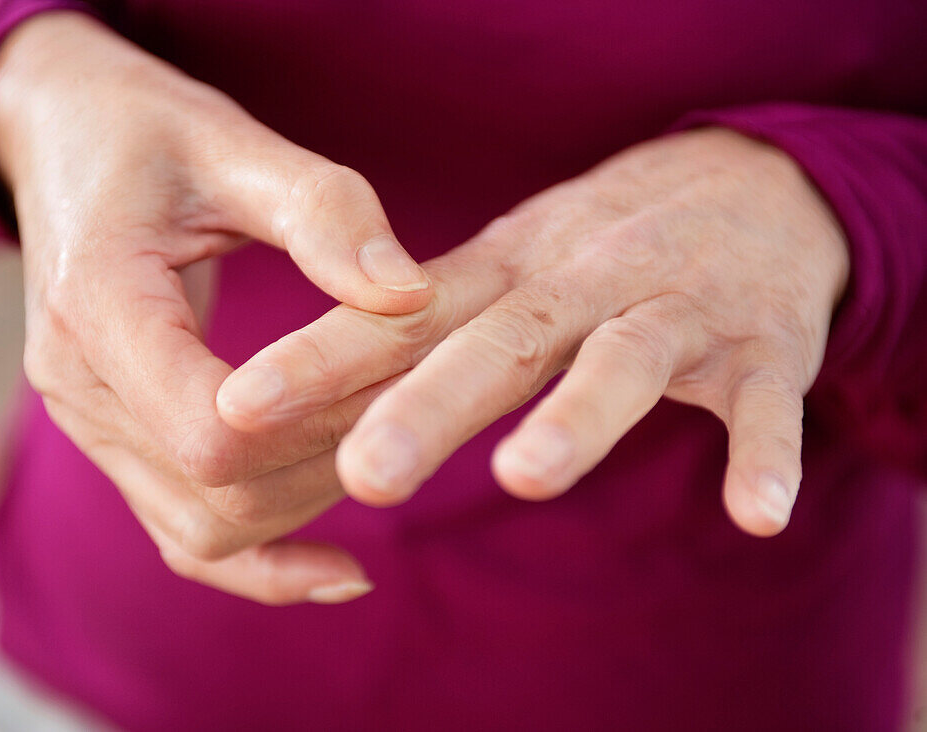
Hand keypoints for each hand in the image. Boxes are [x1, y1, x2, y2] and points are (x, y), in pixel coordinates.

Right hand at [0, 12, 430, 603]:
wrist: (62, 141)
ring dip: (311, 505)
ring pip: (206, 529)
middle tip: (422, 404)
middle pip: (218, 492)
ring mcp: (89, 425)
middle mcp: (78, 386)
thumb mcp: (234, 143)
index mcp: (96, 306)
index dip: (321, 422)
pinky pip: (184, 537)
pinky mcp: (116, 440)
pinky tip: (344, 572)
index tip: (404, 373)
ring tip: (390, 450)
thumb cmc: (147, 131)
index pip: (210, 431)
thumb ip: (326, 216)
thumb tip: (414, 297)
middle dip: (335, 459)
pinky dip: (264, 566)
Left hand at [218, 128, 849, 536]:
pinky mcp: (762, 348)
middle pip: (497, 346)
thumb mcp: (507, 272)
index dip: (321, 360)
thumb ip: (425, 333)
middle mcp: (580, 287)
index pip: (403, 318)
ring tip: (526, 476)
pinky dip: (765, 454)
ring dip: (576, 419)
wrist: (753, 189)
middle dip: (427, 410)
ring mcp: (675, 312)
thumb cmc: (597, 254)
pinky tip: (753, 513)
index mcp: (506, 276)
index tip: (241, 408)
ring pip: (621, 362)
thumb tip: (312, 409)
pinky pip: (767, 406)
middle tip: (361, 476)